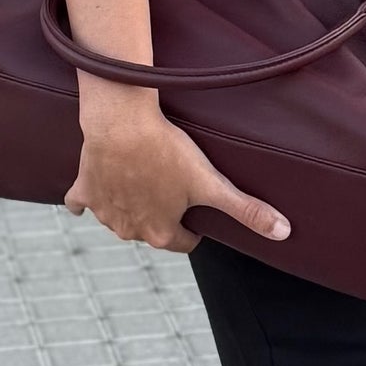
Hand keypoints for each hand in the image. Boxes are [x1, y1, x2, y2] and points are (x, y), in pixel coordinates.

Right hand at [67, 94, 287, 254]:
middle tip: (171, 184)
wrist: (121, 123)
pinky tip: (100, 184)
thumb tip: (285, 233)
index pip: (183, 243)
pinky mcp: (83, 191)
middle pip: (150, 230)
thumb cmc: (168, 151)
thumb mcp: (212, 182)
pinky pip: (81, 203)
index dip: (194, 226)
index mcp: (160, 233)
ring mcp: (103, 213)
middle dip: (161, 214)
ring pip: (120, 218)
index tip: (196, 208)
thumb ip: (247, 211)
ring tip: (143, 176)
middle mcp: (129, 231)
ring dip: (130, 205)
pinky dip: (88, 198)